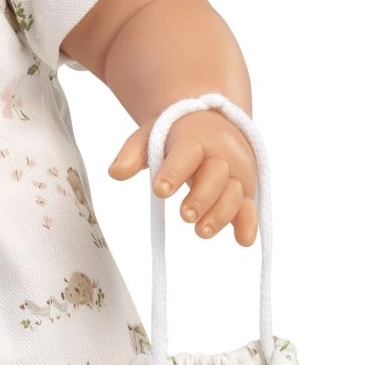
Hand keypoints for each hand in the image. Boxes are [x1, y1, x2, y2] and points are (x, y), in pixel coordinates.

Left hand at [108, 110, 257, 245]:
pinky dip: (248, 223)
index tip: (159, 190)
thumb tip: (115, 173)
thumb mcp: (151, 136)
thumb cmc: (177, 136)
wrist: (214, 124)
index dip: (174, 171)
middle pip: (216, 174)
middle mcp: (220, 155)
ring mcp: (235, 173)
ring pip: (234, 193)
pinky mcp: (245, 191)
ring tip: (201, 232)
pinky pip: (250, 207)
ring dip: (221, 214)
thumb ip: (132, 154)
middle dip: (202, 196)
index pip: (186, 153)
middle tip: (184, 216)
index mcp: (195, 139)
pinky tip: (242, 240)